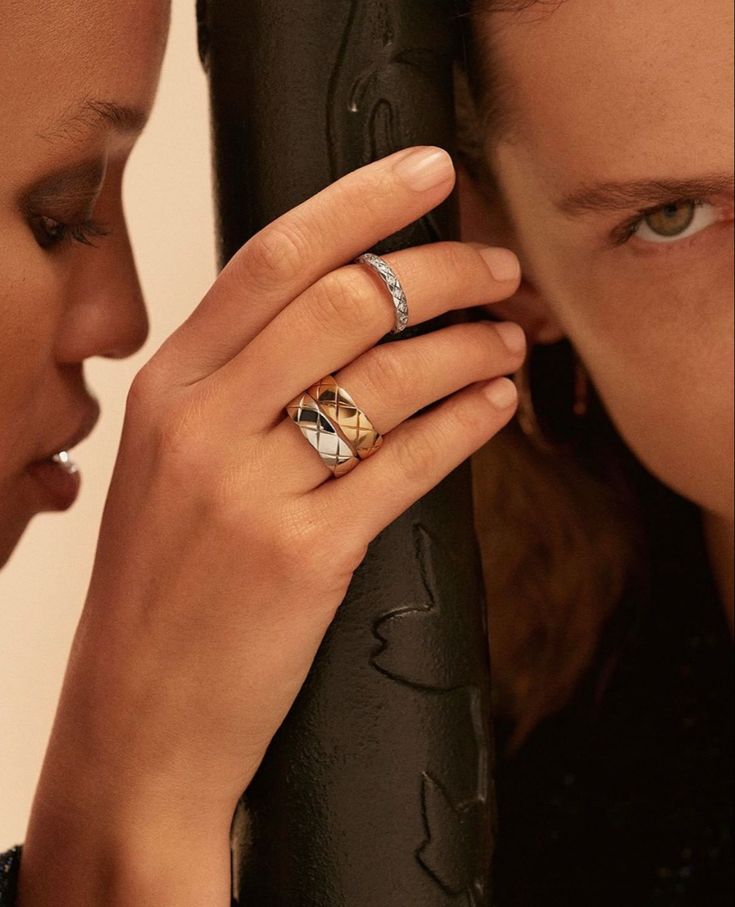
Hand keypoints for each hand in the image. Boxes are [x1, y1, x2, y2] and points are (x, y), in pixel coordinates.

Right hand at [27, 147, 524, 889]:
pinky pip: (408, 464)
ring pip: (390, 378)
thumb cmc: (162, 587)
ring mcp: (250, 490)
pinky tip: (496, 408)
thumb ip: (241, 386)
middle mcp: (201, 423)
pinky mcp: (304, 556)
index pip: (273, 258)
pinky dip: (467, 425)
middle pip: (346, 302)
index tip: (429, 172)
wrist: (138, 716)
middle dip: (444, 271)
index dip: (362, 203)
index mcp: (168, 387)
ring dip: (470, 348)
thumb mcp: (174, 464)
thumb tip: (345, 314)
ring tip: (508, 342)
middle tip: (498, 270)